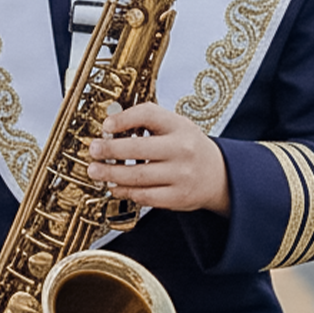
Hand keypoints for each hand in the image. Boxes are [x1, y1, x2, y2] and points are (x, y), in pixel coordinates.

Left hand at [87, 103, 229, 214]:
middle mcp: (182, 149)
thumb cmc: (189, 147)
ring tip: (96, 171)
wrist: (220, 174)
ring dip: (111, 174)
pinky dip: (125, 192)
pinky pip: (144, 196)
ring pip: (138, 176)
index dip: (124, 119)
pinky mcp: (177, 197)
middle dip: (110, 150)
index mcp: (180, 126)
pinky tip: (115, 187)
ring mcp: (180, 175)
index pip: (149, 115)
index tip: (106, 125)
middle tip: (93, 150)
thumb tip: (110, 127)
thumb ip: (148, 122)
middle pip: (138, 149)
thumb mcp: (176, 126)